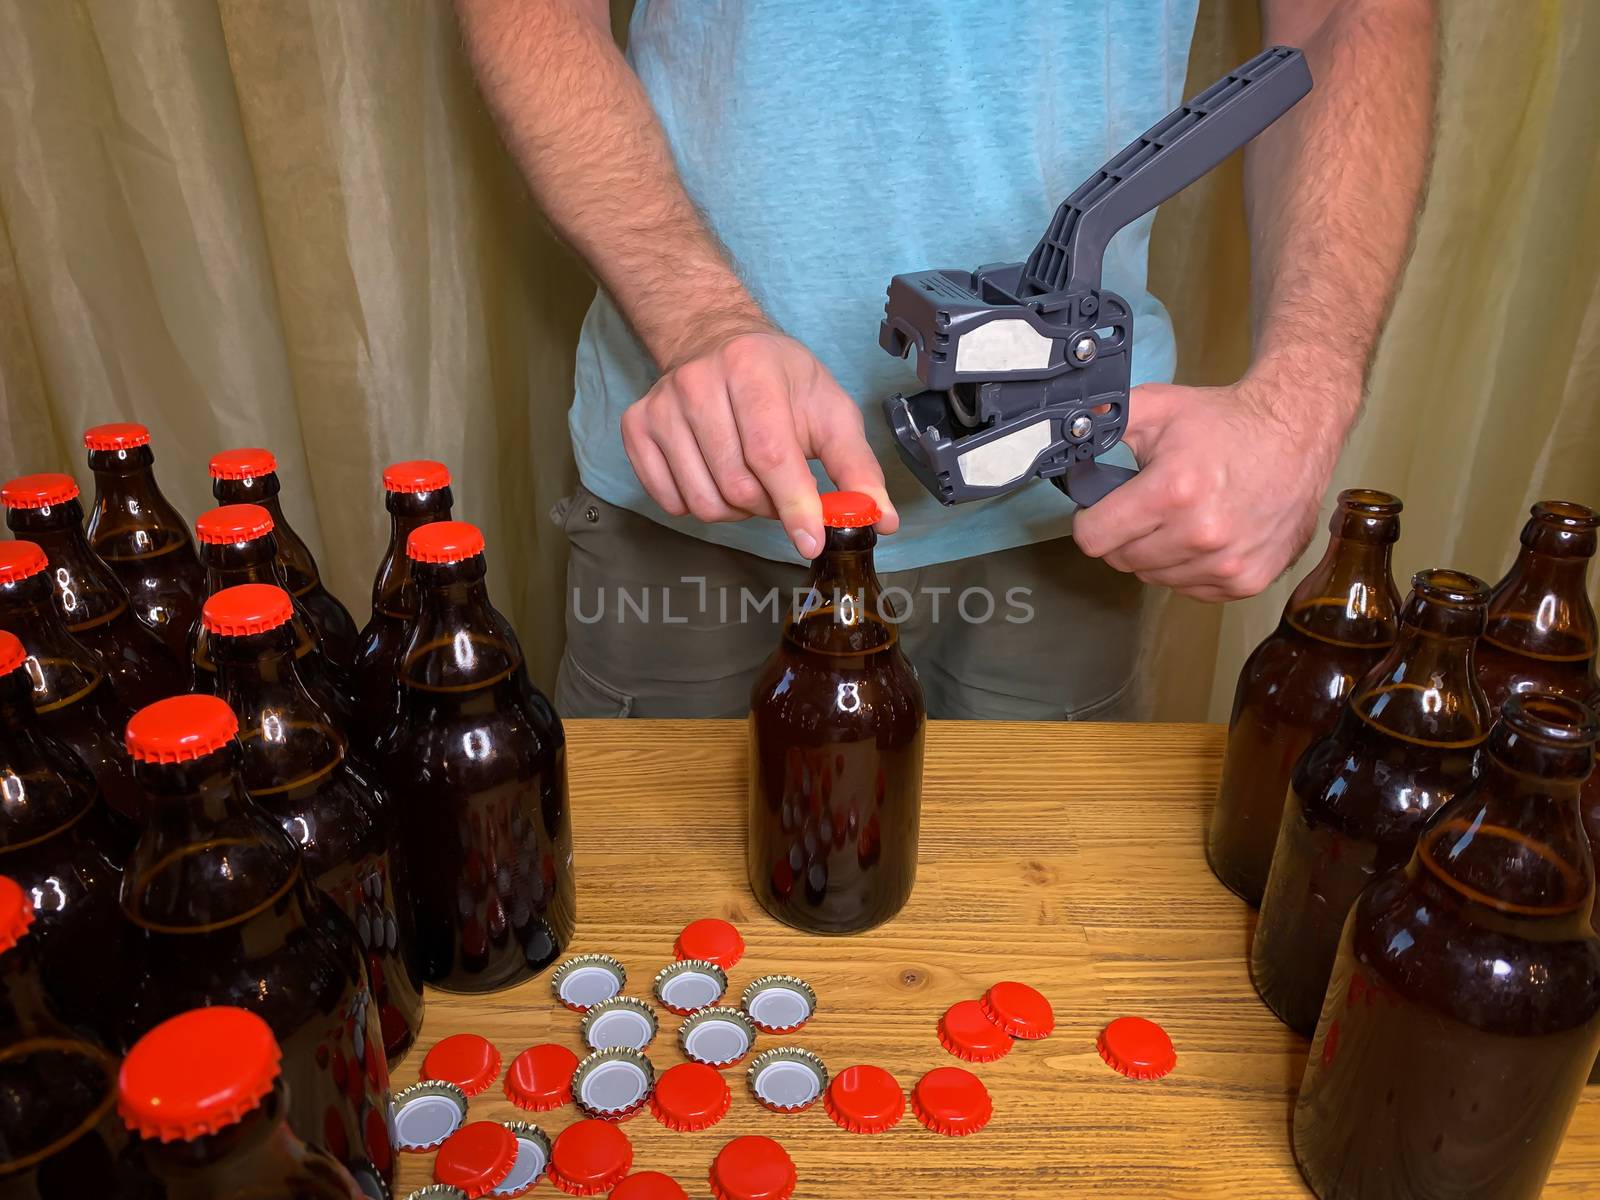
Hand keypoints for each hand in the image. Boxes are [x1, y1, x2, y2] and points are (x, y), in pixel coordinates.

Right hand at [621, 327, 898, 557]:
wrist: (714, 340)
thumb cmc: (780, 380)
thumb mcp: (830, 410)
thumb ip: (857, 467)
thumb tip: (880, 520)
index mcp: (751, 369)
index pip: (770, 453)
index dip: (794, 504)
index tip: (812, 540)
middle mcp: (697, 382)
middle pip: (736, 486)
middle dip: (768, 506)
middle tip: (781, 490)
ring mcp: (661, 405)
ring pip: (702, 502)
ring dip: (736, 510)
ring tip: (749, 480)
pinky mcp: (636, 427)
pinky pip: (669, 501)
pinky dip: (699, 505)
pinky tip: (715, 477)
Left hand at [1070, 377, 1353, 602]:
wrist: (1297, 432)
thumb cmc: (1225, 420)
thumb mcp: (1158, 407)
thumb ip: (1104, 421)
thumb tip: (1065, 432)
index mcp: (1172, 492)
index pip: (1093, 539)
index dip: (1091, 519)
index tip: (1104, 506)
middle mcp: (1201, 535)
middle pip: (1121, 560)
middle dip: (1124, 533)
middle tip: (1148, 504)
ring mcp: (1227, 563)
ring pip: (1154, 577)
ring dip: (1156, 552)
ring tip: (1182, 515)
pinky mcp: (1248, 580)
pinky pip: (1190, 588)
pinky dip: (1189, 566)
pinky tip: (1206, 532)